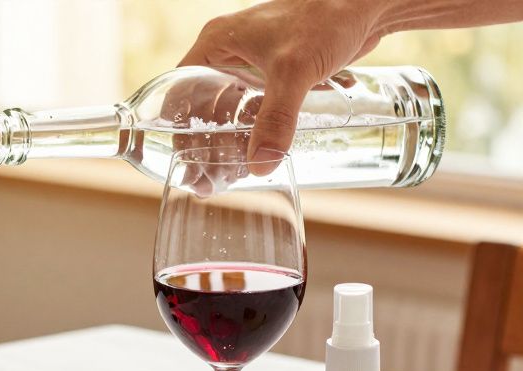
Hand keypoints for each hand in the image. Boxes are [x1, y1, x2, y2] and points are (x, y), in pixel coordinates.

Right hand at [179, 0, 386, 163]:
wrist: (369, 3)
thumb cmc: (327, 17)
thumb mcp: (294, 72)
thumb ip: (276, 119)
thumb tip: (260, 165)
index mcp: (216, 42)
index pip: (179, 90)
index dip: (178, 127)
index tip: (183, 160)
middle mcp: (229, 51)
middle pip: (203, 105)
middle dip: (203, 142)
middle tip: (207, 177)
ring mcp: (253, 61)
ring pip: (230, 108)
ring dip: (228, 140)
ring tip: (228, 174)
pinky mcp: (278, 71)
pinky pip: (255, 107)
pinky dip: (252, 130)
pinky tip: (257, 153)